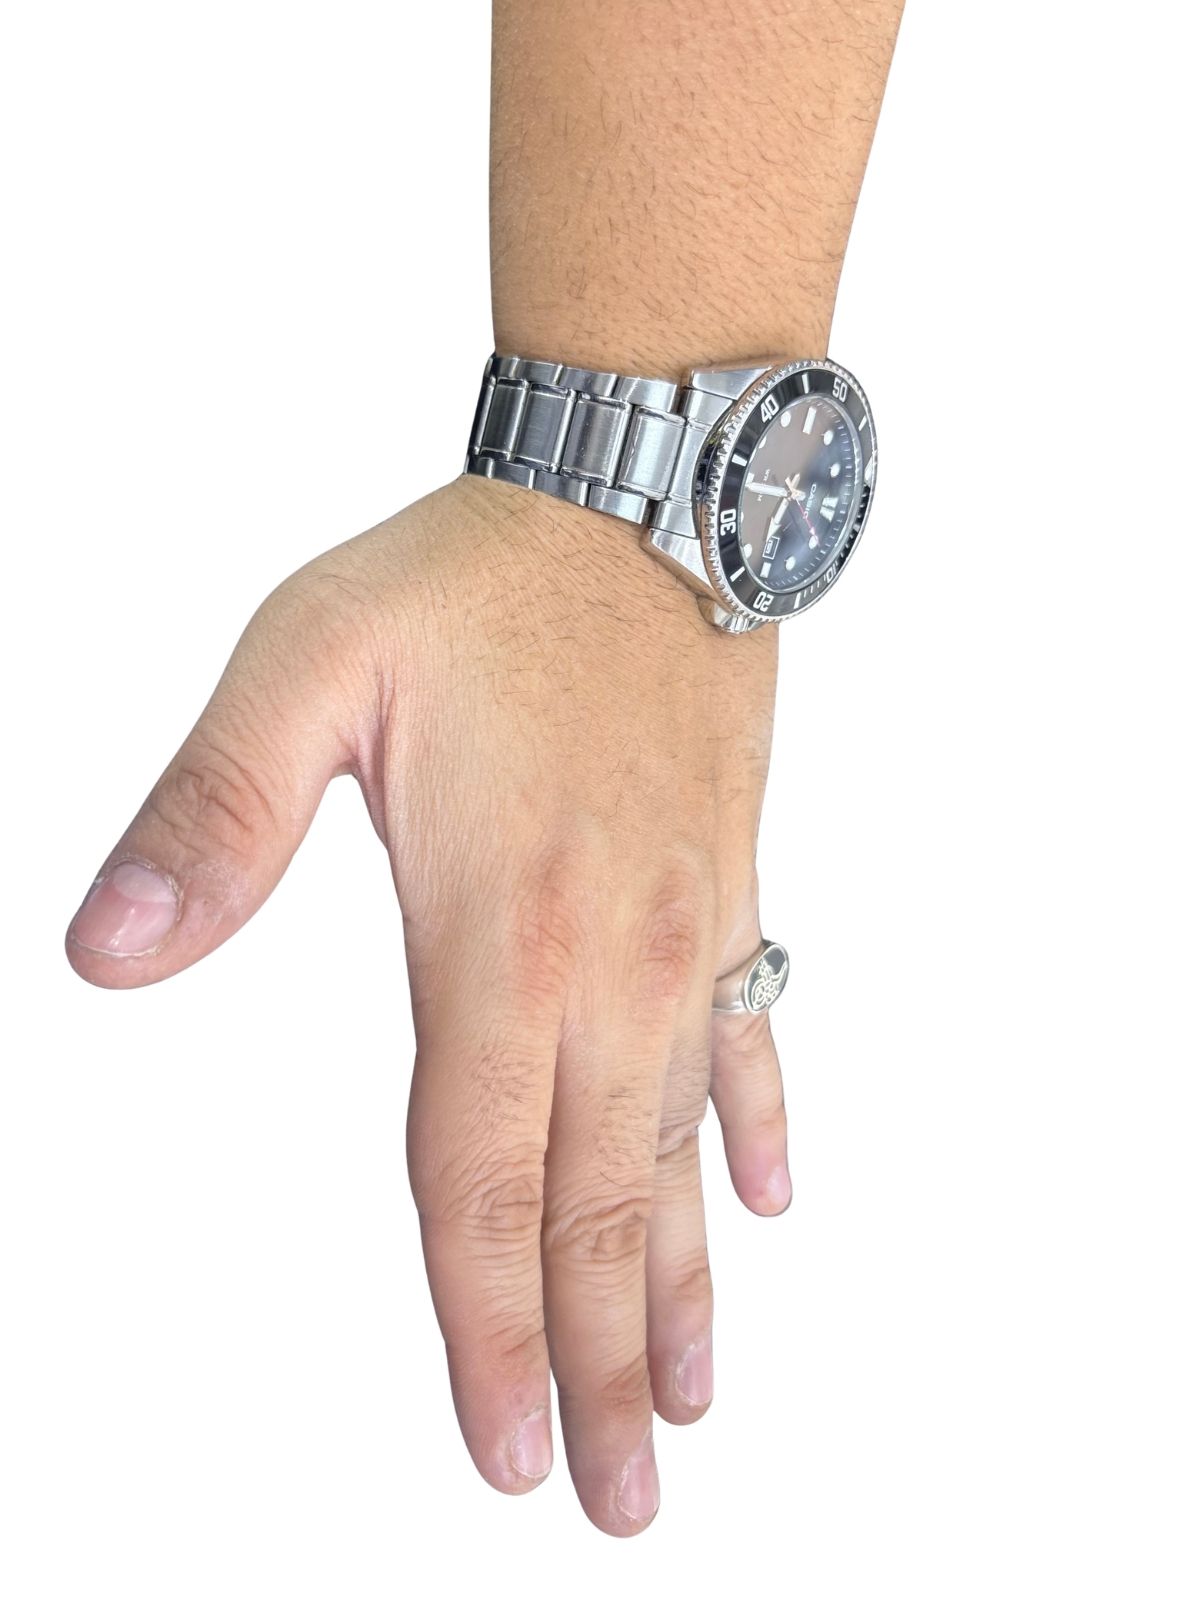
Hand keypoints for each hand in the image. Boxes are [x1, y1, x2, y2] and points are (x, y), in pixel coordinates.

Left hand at [64, 473, 788, 1536]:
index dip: (487, 1327)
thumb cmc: (478, 582)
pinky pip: (751, 1038)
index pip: (479, 1180)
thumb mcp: (305, 666)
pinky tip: (763, 1202)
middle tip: (614, 1494)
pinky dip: (750, 1131)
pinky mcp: (729, 885)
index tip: (501, 1447)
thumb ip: (208, 820)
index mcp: (501, 934)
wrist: (647, 499)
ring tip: (688, 1398)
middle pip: (593, 1206)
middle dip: (594, 1365)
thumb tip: (106, 952)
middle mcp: (611, 961)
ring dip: (680, 1287)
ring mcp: (688, 931)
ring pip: (677, 1152)